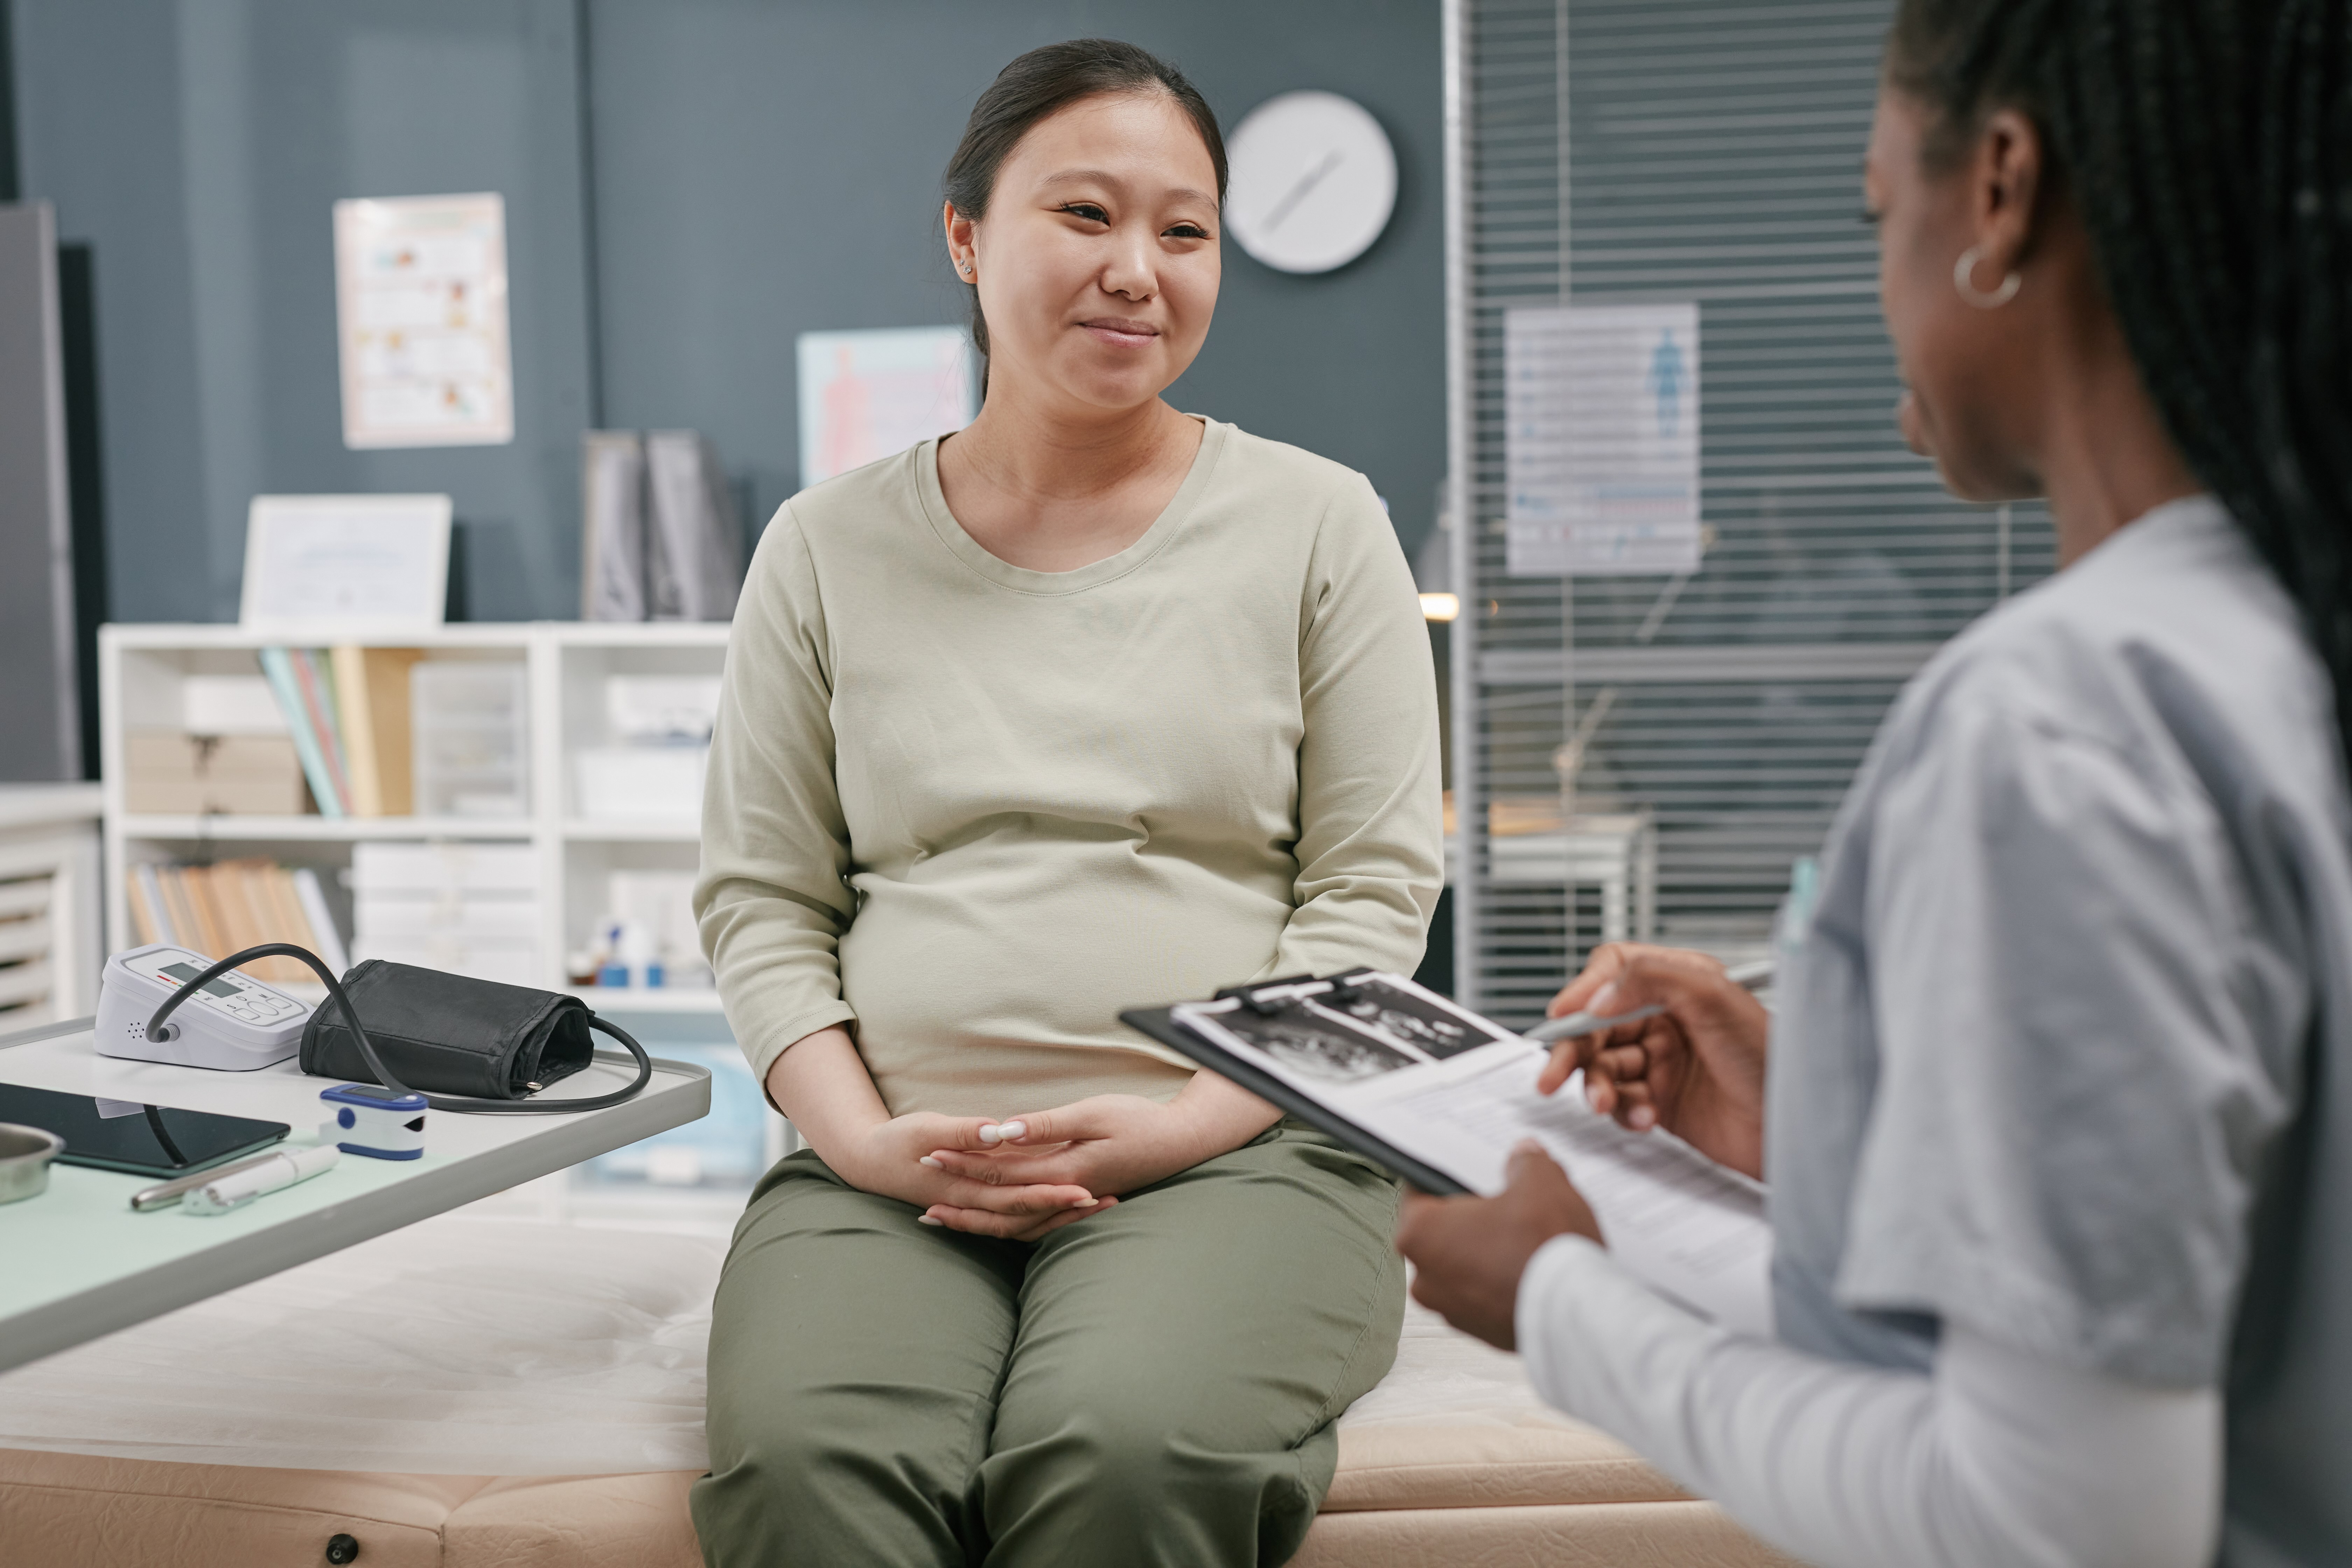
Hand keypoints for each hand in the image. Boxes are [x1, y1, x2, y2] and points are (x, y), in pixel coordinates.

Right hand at [832, 1110, 1109, 1239]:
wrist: (867, 1161)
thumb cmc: (895, 1142)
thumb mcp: (925, 1128)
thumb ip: (962, 1131)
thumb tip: (996, 1131)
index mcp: (963, 1187)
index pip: (1015, 1196)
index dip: (1050, 1194)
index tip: (1084, 1188)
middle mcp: (973, 1203)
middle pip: (1027, 1215)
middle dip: (1065, 1209)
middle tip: (1106, 1200)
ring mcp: (974, 1206)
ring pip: (1023, 1222)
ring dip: (1059, 1216)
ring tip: (1099, 1204)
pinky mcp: (976, 1201)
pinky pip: (1013, 1217)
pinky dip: (1041, 1215)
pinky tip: (1065, 1208)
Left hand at [917, 1072, 1281, 1236]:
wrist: (1183, 1142)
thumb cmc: (1141, 1121)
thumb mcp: (1092, 1114)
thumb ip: (1046, 1126)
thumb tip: (1003, 1132)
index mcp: (1064, 1171)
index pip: (1002, 1172)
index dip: (964, 1164)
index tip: (930, 1155)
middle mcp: (1065, 1195)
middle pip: (1002, 1208)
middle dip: (962, 1203)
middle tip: (923, 1204)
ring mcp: (1074, 1204)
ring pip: (1017, 1224)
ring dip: (980, 1221)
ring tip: (945, 1219)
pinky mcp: (1081, 1203)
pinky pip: (1037, 1224)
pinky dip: (1009, 1224)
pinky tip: (992, 1223)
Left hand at [1395, 1142, 1599, 1350]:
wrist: (1576, 1317)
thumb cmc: (1544, 1251)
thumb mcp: (1541, 1182)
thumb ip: (1526, 1163)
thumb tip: (1523, 1157)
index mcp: (1420, 1234)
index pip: (1419, 1190)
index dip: (1449, 1176)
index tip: (1468, 1171)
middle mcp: (1426, 1278)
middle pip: (1443, 1232)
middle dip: (1472, 1217)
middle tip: (1507, 1202)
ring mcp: (1453, 1310)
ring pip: (1465, 1266)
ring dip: (1489, 1252)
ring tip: (1527, 1236)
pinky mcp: (1482, 1332)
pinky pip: (1486, 1295)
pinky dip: (1503, 1282)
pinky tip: (1532, 1267)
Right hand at [1535, 943, 1769, 1180]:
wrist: (1796, 1127)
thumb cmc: (1772, 1058)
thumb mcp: (1714, 999)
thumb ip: (1650, 980)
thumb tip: (1596, 997)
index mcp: (1678, 983)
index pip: (1613, 973)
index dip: (1583, 992)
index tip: (1563, 1016)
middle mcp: (1666, 1019)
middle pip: (1596, 1026)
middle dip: (1573, 1051)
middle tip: (1552, 1076)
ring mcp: (1662, 1061)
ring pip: (1603, 1067)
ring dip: (1597, 1086)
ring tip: (1605, 1103)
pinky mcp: (1662, 1101)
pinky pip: (1621, 1102)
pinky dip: (1623, 1111)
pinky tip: (1644, 1117)